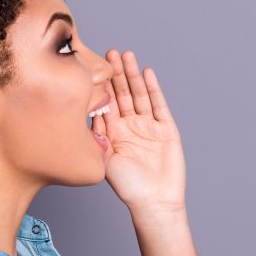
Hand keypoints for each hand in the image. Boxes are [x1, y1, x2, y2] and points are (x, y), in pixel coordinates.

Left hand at [91, 49, 185, 211]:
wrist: (154, 202)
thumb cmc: (128, 187)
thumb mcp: (105, 162)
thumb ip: (98, 139)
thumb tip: (89, 116)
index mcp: (113, 133)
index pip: (105, 103)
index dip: (100, 85)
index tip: (91, 66)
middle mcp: (130, 126)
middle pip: (122, 94)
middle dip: (115, 74)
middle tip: (108, 53)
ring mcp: (148, 126)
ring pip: (139, 94)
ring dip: (132, 75)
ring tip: (126, 56)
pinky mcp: (166, 129)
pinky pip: (158, 105)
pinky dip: (153, 88)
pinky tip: (146, 73)